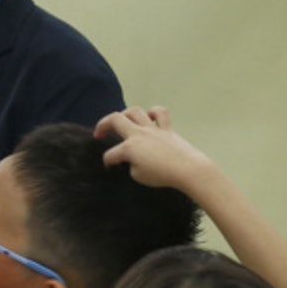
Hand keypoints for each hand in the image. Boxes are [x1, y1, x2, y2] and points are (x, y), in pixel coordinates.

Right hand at [94, 106, 214, 190]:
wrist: (187, 169)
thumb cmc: (162, 175)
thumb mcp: (139, 176)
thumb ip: (131, 165)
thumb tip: (133, 159)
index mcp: (129, 148)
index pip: (110, 154)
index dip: (107, 162)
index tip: (109, 167)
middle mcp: (138, 134)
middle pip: (115, 120)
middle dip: (103, 125)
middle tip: (99, 133)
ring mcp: (153, 129)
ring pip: (135, 111)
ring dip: (125, 114)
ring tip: (122, 121)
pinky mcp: (167, 128)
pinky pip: (160, 113)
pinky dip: (153, 112)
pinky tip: (150, 118)